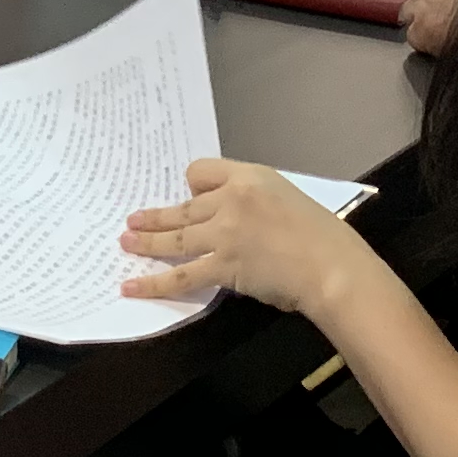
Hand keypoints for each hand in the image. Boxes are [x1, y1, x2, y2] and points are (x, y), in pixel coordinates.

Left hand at [120, 158, 376, 323]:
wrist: (331, 267)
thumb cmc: (323, 235)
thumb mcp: (288, 198)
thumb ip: (257, 201)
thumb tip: (236, 219)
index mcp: (250, 176)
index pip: (203, 170)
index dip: (192, 185)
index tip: (187, 195)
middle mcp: (231, 199)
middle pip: (183, 206)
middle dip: (156, 216)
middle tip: (133, 220)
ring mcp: (223, 232)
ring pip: (175, 238)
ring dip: (146, 241)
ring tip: (125, 242)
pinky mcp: (222, 265)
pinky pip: (181, 275)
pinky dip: (153, 282)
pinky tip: (132, 286)